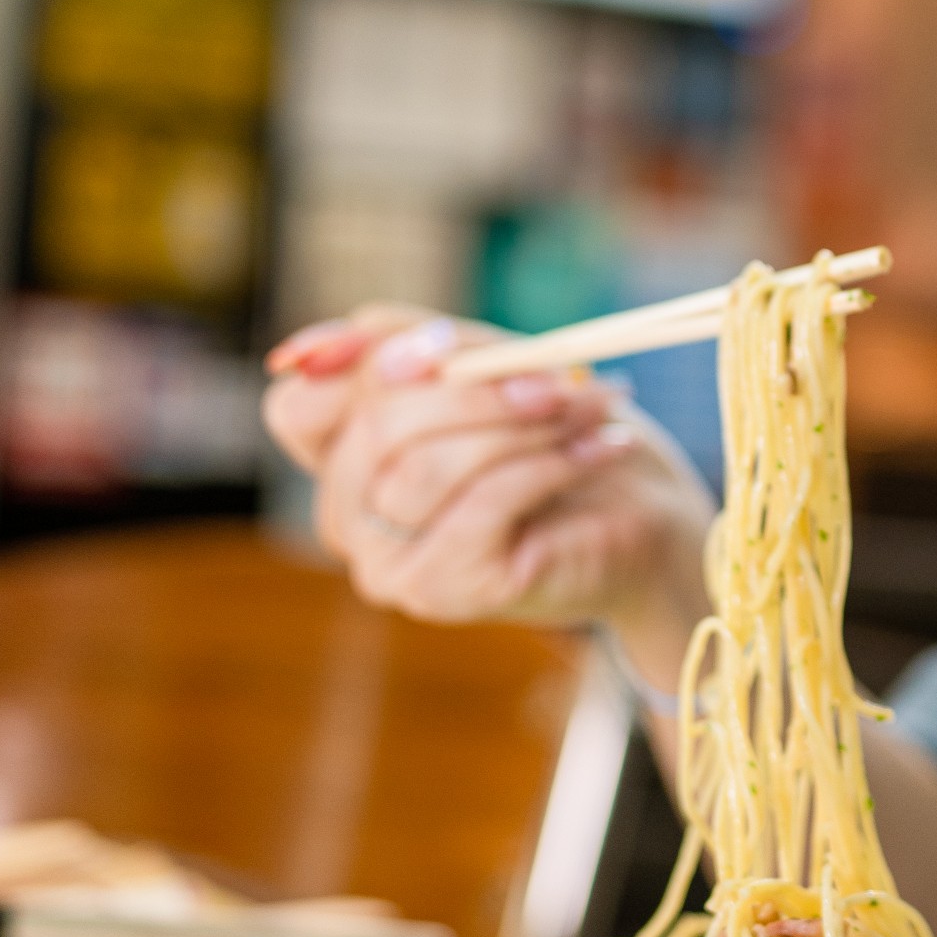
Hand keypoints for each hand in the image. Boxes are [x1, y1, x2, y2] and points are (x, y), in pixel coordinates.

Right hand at [262, 308, 715, 695]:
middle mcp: (349, 523)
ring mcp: (387, 567)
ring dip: (522, 424)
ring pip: (427, 469)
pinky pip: (482, 506)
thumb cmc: (555, 435)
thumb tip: (324, 345)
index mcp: (342, 462)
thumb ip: (406, 345)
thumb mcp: (482, 365)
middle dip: (471, 389)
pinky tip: (602, 447)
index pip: (297, 410)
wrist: (638, 520)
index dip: (362, 367)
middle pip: (372, 431)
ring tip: (591, 406)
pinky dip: (550, 465)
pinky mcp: (442, 593)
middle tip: (557, 374)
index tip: (443, 344)